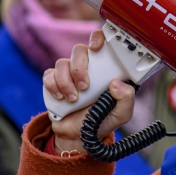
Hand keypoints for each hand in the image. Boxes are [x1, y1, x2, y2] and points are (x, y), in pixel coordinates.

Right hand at [42, 29, 135, 153]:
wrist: (79, 136)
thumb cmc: (102, 120)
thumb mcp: (122, 114)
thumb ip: (126, 99)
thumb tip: (116, 83)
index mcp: (105, 68)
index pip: (102, 42)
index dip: (97, 38)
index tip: (96, 48)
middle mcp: (88, 67)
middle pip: (79, 50)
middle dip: (79, 68)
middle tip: (85, 87)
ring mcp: (69, 73)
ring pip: (62, 63)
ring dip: (66, 82)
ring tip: (74, 100)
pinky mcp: (54, 81)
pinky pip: (49, 74)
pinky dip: (53, 86)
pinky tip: (61, 98)